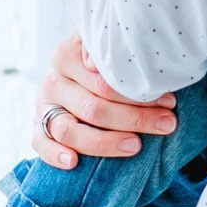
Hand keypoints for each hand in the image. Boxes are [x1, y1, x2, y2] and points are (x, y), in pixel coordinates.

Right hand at [31, 33, 177, 167]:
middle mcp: (54, 82)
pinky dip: (55, 154)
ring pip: (69, 130)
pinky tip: (74, 162)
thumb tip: (102, 59)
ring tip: (135, 146)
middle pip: (93, 108)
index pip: (104, 82)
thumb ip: (109, 45)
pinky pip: (41, 144)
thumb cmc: (104, 58)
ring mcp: (44, 106)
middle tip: (166, 123)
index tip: (169, 101)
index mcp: (68, 56)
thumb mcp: (108, 43)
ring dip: (105, 142)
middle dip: (134, 118)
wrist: (78, 69)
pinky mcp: (38, 127)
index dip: (137, 94)